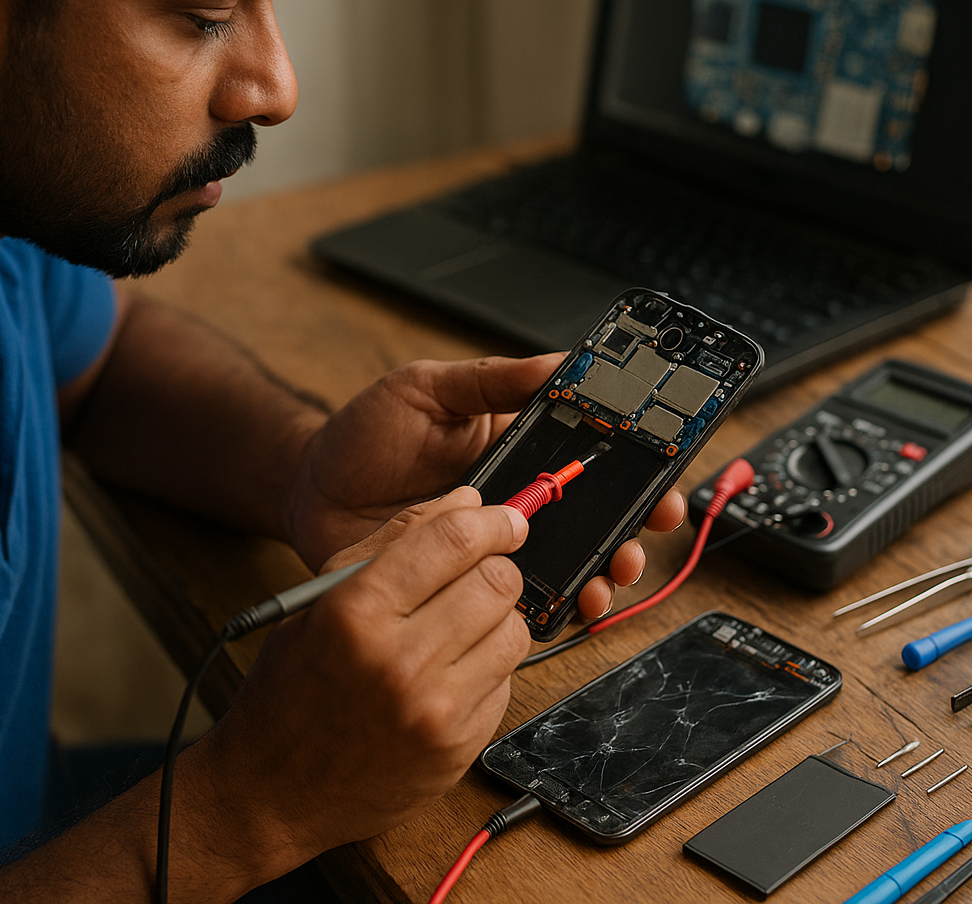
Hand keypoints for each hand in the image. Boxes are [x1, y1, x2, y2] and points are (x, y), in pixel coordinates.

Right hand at [191, 489, 529, 876]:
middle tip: (476, 574)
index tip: (506, 519)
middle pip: (498, 582)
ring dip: (495, 619)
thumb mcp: (319, 600)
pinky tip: (448, 674)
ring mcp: (435, 710)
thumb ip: (393, 542)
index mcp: (356, 612)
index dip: (493, 521)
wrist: (273, 792)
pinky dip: (488, 668)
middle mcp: (400, 662)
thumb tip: (466, 503)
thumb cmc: (291, 689)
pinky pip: (507, 683)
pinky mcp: (458, 747)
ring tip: (456, 628)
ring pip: (514, 631)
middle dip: (495, 568)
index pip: (454, 541)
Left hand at [285, 353, 684, 619]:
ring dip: (600, 572)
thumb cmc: (365, 433)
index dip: (636, 468)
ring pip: (567, 567)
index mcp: (520, 448)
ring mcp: (494, 548)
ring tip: (607, 575)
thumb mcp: (427, 388)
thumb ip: (491, 379)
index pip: (592, 458)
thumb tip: (558, 361)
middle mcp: (517, 501)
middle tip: (643, 534)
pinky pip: (516, 606)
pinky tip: (562, 607)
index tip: (662, 475)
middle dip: (632, 530)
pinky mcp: (466, 587)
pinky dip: (547, 610)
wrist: (308, 488)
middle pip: (595, 520)